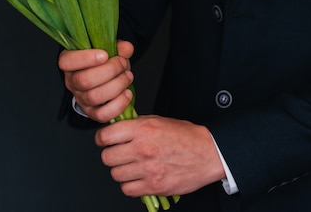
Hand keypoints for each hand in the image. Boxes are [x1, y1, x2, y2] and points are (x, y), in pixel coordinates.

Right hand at [58, 40, 134, 122]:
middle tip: (122, 63)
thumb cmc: (104, 62)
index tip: (104, 55)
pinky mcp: (92, 112)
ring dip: (117, 85)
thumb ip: (117, 46)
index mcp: (69, 63)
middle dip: (109, 71)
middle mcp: (72, 82)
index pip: (66, 62)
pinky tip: (126, 93)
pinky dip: (118, 105)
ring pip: (94, 97)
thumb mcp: (109, 49)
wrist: (106, 78)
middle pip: (84, 80)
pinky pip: (101, 115)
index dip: (85, 58)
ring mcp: (80, 99)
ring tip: (127, 76)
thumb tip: (126, 48)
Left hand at [95, 115, 225, 196]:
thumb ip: (134, 124)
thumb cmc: (185, 136)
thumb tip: (115, 127)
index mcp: (142, 130)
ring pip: (115, 174)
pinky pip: (128, 190)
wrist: (209, 153)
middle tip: (118, 153)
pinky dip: (130, 185)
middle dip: (111, 155)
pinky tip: (137, 177)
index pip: (105, 136)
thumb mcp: (157, 120)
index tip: (105, 141)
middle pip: (107, 157)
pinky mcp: (155, 186)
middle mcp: (143, 150)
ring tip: (130, 166)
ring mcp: (148, 170)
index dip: (102, 139)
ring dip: (120, 170)